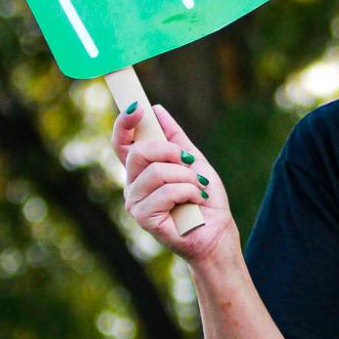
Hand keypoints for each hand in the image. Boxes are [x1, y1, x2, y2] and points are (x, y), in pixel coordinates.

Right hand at [113, 102, 234, 261]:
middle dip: (170, 151)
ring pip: (156, 172)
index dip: (125, 123)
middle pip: (139, 151)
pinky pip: (166, 191)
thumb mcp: (192, 160)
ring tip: (198, 189)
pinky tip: (195, 202)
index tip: (138, 108)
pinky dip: (189, 192)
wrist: (217, 231)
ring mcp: (135, 202)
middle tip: (188, 161)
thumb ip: (175, 137)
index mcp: (141, 170)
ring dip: (187, 177)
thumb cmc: (204, 198)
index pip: (122, 142)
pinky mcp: (143, 218)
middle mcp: (133, 185)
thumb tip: (156, 109)